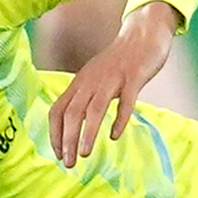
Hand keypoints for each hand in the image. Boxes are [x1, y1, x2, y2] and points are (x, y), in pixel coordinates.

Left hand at [47, 1, 176, 167]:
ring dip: (87, 133)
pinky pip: (125, 100)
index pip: (57, 110)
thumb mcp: (95, 78)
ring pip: (94, 108)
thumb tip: (73, 126)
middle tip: (69, 164)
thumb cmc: (119, 62)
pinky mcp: (133, 77)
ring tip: (85, 154)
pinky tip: (115, 135)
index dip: (54, 133)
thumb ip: (85, 97)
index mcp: (80, 82)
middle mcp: (91, 80)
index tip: (58, 154)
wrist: (142, 34)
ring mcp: (112, 78)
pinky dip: (119, 119)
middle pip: (72, 112)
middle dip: (67, 139)